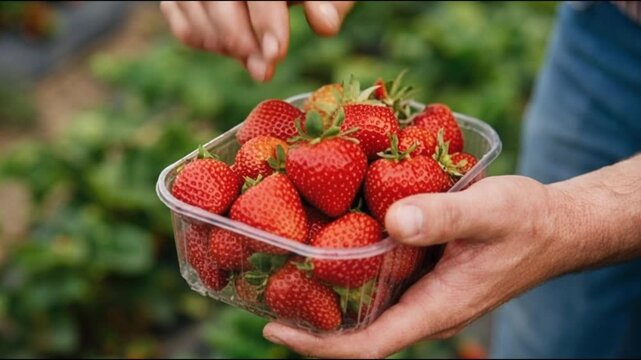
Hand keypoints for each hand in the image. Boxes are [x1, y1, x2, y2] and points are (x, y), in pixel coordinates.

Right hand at [159, 1, 354, 81]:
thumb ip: (330, 4)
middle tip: (263, 71)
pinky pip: (183, 27)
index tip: (276, 55)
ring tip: (252, 59)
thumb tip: (324, 25)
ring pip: (197, 15)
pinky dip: (205, 43)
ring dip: (225, 46)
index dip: (266, 22)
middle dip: (242, 41)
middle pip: (218, 2)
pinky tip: (232, 49)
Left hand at [262, 175, 580, 357]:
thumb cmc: (528, 222)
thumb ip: (444, 216)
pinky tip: (332, 235)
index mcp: (436, 307)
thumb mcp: (490, 212)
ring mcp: (422, 290)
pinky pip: (380, 277)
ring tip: (285, 265)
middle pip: (357, 328)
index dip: (319, 345)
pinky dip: (351, 263)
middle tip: (265, 290)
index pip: (368, 345)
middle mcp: (422, 306)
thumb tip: (393, 221)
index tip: (275, 329)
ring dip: (326, 291)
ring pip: (366, 303)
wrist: (555, 226)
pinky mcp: (424, 270)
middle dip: (311, 318)